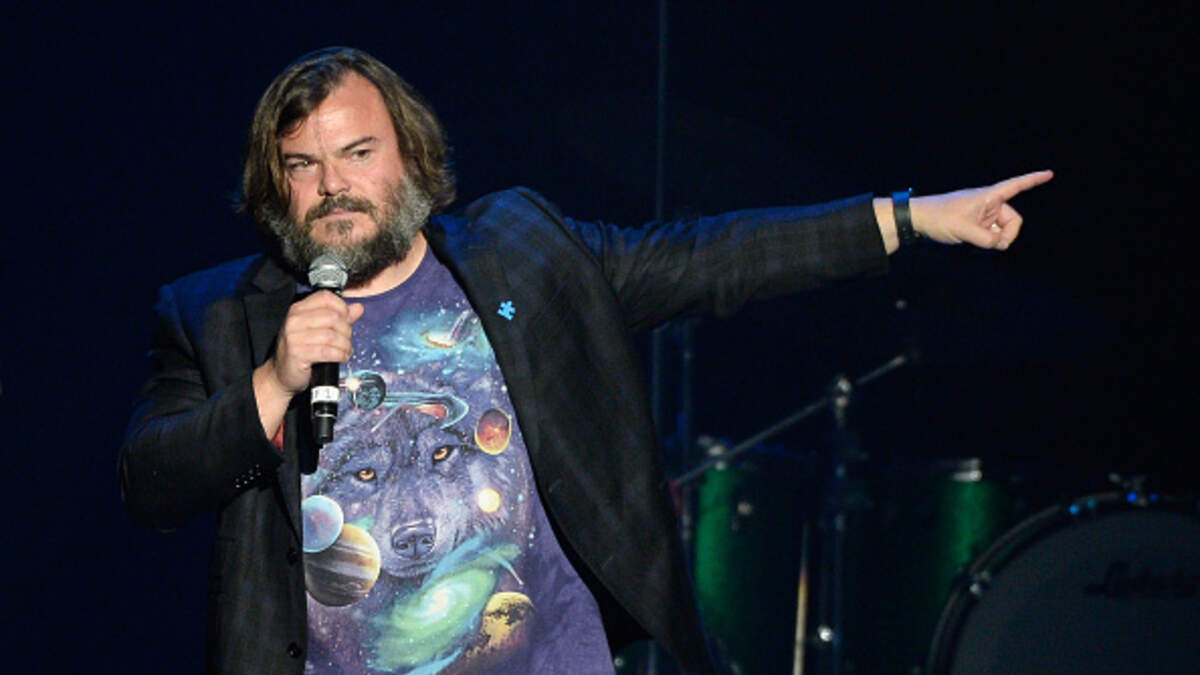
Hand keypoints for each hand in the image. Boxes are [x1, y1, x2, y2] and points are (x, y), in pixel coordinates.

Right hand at [253, 291, 363, 438]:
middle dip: (347, 330)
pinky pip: (327, 352)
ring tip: (345, 351)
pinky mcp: (297, 354)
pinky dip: (340, 355)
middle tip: (347, 340)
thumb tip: (358, 308)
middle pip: (333, 317)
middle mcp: (294, 320)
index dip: (342, 307)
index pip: (325, 297)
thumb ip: (339, 318)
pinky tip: (341, 357)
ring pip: (332, 336)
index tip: (348, 319)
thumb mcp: (318, 330)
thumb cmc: (301, 351)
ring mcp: (294, 337)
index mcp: (298, 310)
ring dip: (345, 345)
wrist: (281, 374)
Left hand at [911, 170, 1053, 249]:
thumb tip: (998, 244)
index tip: (1050, 174)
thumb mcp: (964, 230)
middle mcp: (989, 203)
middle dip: (1008, 234)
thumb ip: (986, 239)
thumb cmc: (940, 217)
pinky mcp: (977, 224)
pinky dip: (988, 240)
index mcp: (988, 196)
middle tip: (996, 245)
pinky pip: (991, 234)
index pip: (1015, 185)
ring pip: (1002, 230)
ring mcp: (983, 214)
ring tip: (977, 242)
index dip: (1033, 180)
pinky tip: (974, 242)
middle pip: (1013, 220)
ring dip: (996, 239)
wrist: (919, 219)